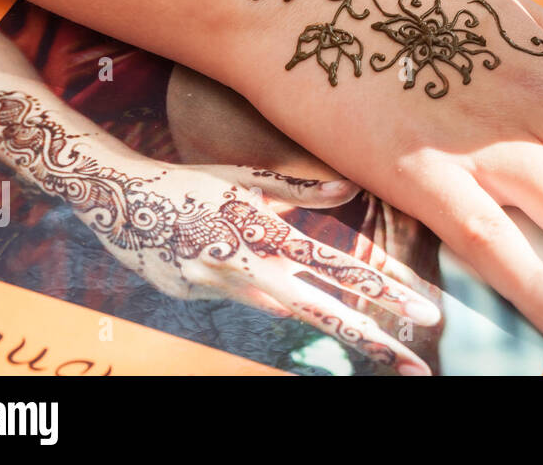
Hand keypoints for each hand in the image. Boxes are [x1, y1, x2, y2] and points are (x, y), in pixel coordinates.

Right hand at [0, 69, 438, 374]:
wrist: (115, 199)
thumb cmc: (190, 181)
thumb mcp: (244, 178)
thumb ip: (297, 185)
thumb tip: (350, 186)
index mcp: (269, 236)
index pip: (340, 269)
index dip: (386, 290)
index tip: (426, 310)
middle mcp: (252, 270)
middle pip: (325, 311)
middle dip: (374, 338)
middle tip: (419, 364)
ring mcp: (226, 291)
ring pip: (295, 316)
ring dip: (341, 333)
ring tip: (389, 353)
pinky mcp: (201, 301)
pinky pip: (255, 306)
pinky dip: (282, 306)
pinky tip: (298, 304)